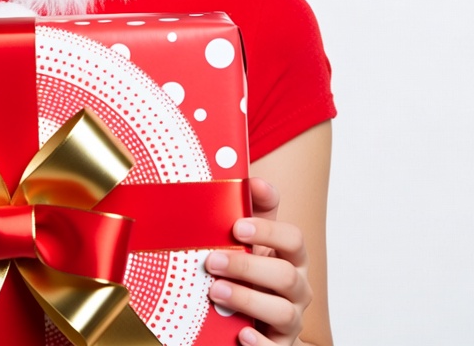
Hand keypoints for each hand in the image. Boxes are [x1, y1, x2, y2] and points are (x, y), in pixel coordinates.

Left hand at [206, 178, 311, 345]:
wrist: (251, 316)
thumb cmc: (250, 270)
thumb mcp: (250, 240)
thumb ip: (253, 208)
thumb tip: (254, 180)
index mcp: (292, 258)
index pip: (293, 239)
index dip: (268, 232)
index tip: (236, 227)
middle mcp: (297, 288)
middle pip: (286, 275)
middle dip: (247, 267)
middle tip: (212, 261)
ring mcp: (291, 319)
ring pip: (282, 311)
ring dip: (248, 300)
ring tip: (215, 292)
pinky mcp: (280, 344)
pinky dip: (260, 343)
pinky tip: (240, 332)